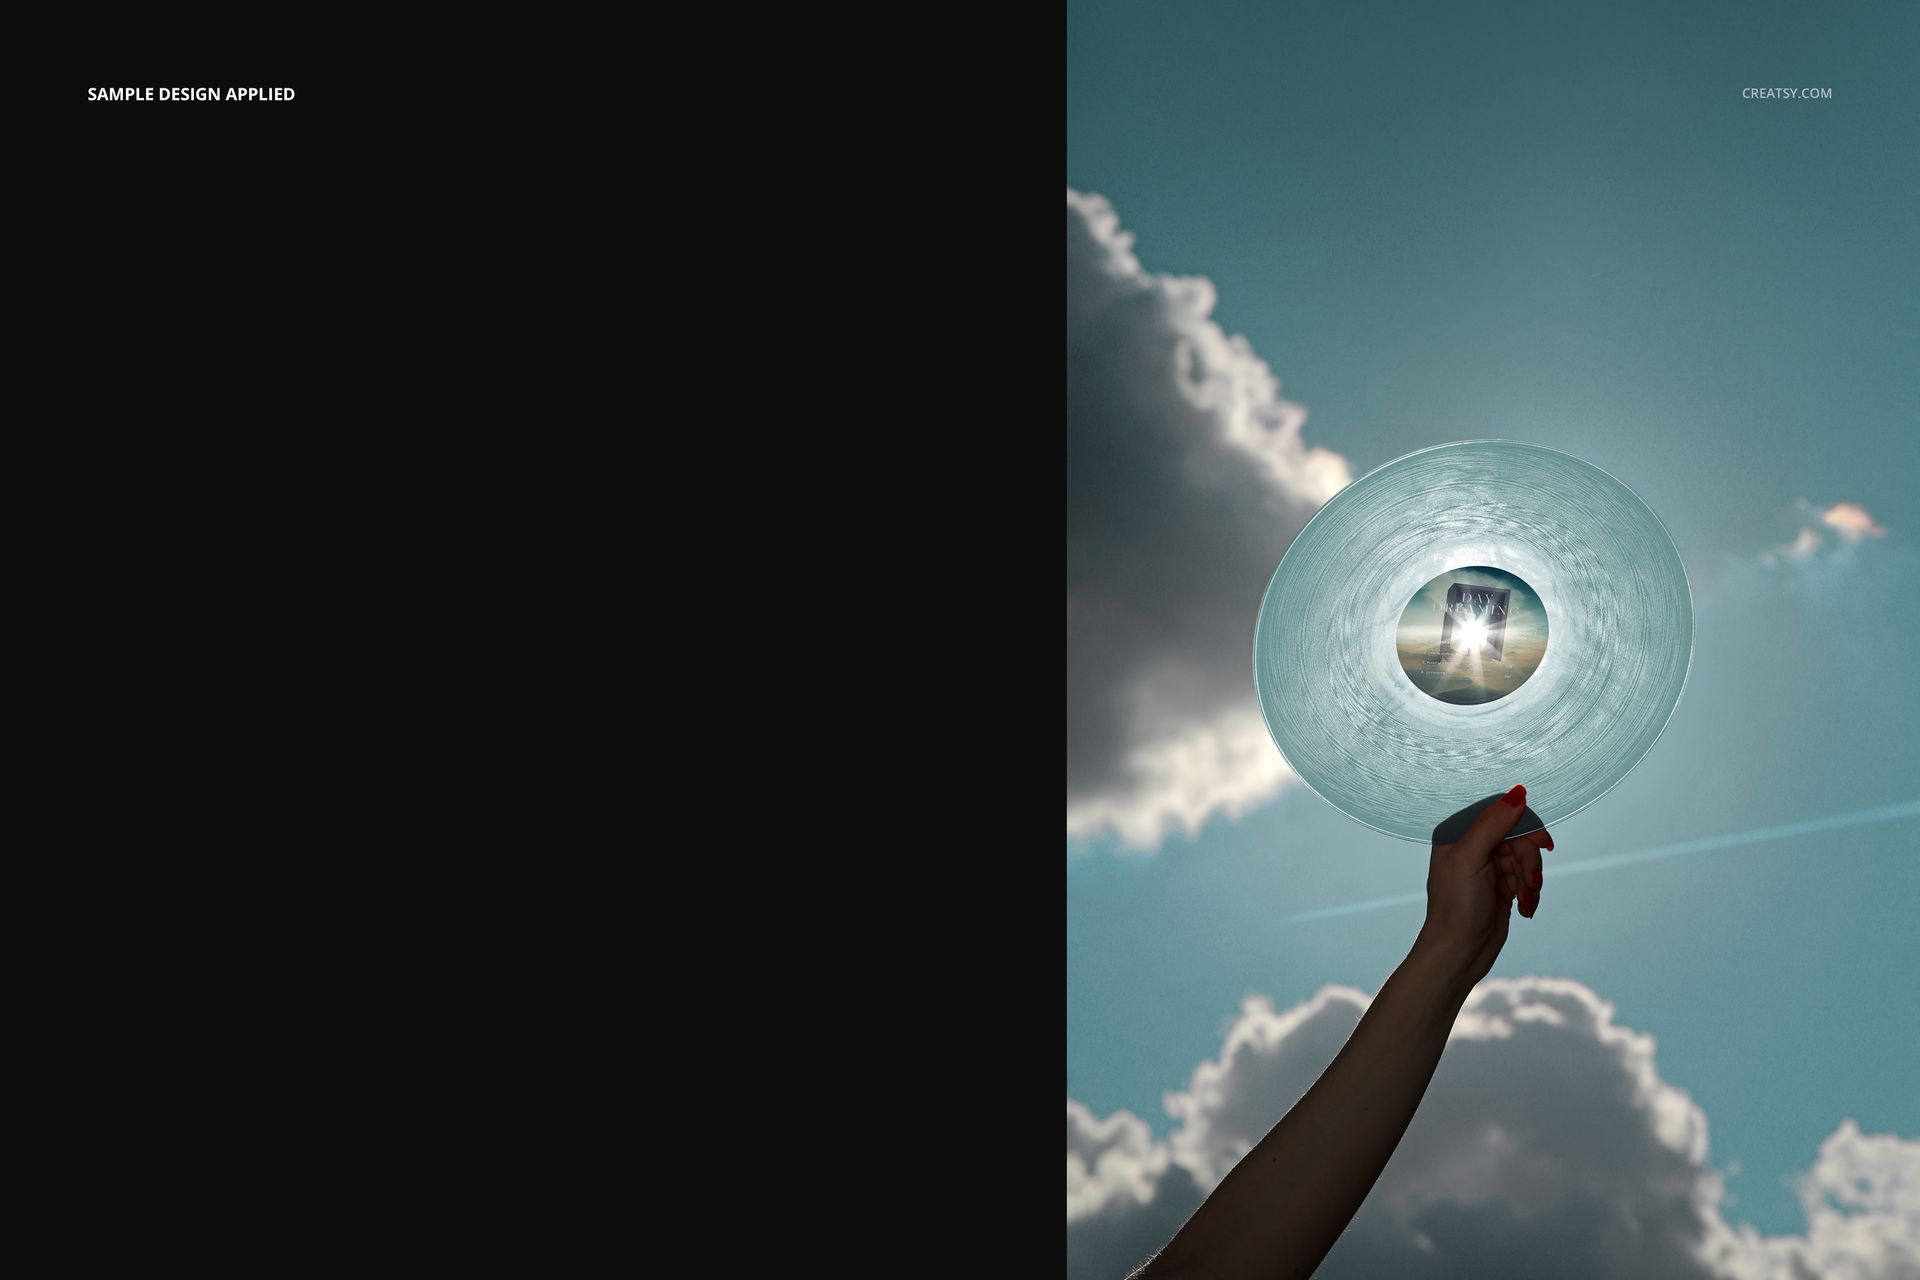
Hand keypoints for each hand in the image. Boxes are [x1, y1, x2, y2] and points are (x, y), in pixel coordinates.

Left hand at [1416, 785, 1552, 985]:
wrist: (1459, 953)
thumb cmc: (1456, 907)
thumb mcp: (1470, 860)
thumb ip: (1493, 824)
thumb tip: (1518, 793)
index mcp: (1457, 834)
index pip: (1501, 813)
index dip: (1526, 827)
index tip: (1543, 844)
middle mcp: (1472, 847)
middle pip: (1520, 838)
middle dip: (1529, 862)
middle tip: (1529, 884)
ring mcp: (1488, 868)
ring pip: (1527, 860)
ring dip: (1531, 881)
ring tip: (1524, 901)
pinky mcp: (1502, 888)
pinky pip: (1529, 880)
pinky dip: (1530, 895)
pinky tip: (1523, 911)